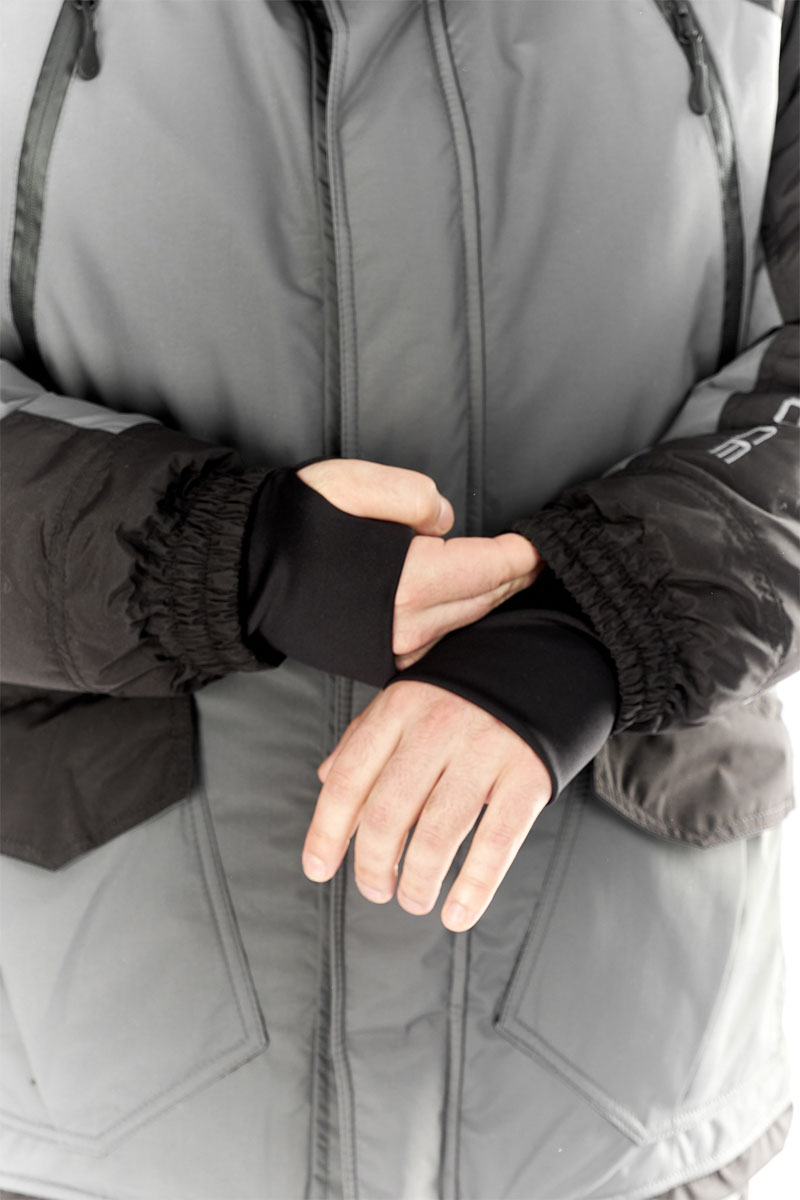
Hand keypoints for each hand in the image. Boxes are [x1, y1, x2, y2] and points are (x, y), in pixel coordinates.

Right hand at [298, 459, 540, 667]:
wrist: (245, 573)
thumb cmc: (295, 522)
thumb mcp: (350, 483)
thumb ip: (411, 494)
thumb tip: (443, 521)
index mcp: (408, 583)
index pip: (489, 567)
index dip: (523, 554)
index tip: (542, 543)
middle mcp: (407, 627)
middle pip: (485, 599)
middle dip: (515, 576)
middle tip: (538, 558)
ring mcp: (395, 650)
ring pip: (466, 623)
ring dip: (491, 599)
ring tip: (512, 576)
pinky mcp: (383, 660)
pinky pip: (440, 640)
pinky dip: (461, 619)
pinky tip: (469, 601)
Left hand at [301, 681, 551, 929]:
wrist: (544, 660)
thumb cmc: (463, 693)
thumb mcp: (408, 699)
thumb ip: (366, 739)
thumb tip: (326, 779)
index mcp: (399, 709)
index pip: (349, 779)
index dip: (327, 832)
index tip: (318, 870)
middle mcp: (437, 727)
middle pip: (387, 813)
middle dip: (373, 865)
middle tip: (376, 889)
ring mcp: (485, 750)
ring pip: (437, 834)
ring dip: (418, 882)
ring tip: (413, 899)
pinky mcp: (528, 774)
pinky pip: (496, 842)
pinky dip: (474, 887)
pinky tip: (458, 912)